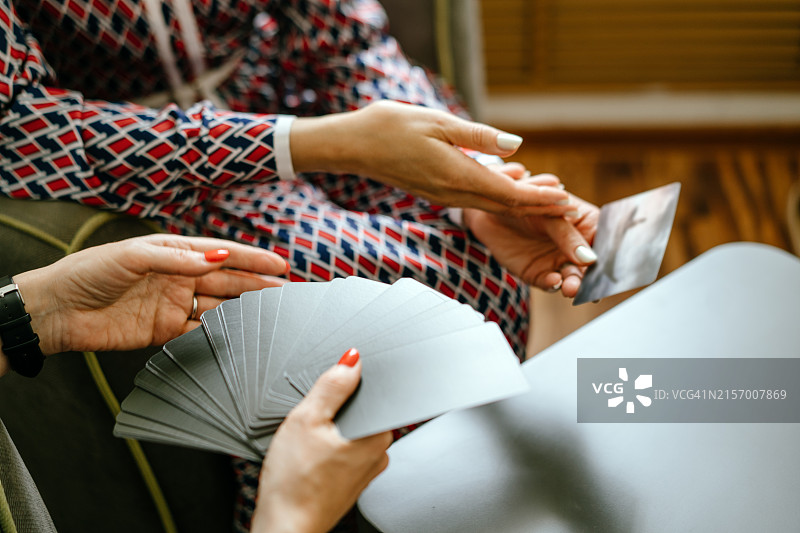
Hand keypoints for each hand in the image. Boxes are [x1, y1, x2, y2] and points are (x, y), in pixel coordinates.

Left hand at [10, 235, 287, 363]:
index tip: (279, 265)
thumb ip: (176, 258)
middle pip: (227, 282)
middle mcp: (179, 278)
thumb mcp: (132, 256)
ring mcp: (174, 306)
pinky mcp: (165, 332)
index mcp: (174, 253)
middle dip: (258, 286)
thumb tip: (216, 257)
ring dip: (245, 311)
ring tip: (273, 315)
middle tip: (288, 292)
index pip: (221, 254)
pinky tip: (240, 337)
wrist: (57, 310)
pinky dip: (220, 335)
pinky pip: (200, 332)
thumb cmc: (88, 272)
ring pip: (219, 307)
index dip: (251, 259)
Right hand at [252, 349, 391, 532]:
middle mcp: (379, 452)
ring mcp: (365, 469)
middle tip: (309, 424)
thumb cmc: (294, 483)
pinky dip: (324, 451)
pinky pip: (340, 453)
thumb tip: (351, 360)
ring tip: (305, 445)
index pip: (374, 391)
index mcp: (378, 433)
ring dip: (327, 431)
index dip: (347, 385)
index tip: (326, 395)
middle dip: (333, 410)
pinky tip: (307, 460)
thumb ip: (332, 385)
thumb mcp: (307, 419)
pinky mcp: (350, 481)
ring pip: (347, 432)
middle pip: (359, 411)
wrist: (285, 527)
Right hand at [290, 100, 574, 216]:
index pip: (509, 193)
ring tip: (549, 199)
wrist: (355, 145)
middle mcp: (453, 193)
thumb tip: (517, 146)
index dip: (540, 198)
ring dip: (521, 204)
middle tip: (568, 207)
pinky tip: (512, 188)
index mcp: (457, 177)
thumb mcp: (438, 122)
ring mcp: (445, 196)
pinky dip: (500, 197)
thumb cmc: (391, 127)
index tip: (566, 199)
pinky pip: (477, 200)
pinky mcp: (438, 192)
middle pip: (505, 206)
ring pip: (492, 205)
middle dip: (538, 208)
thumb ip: (479, 137)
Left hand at [464, 175, 599, 296]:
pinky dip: (553, 284)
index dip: (612, 258)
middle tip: (588, 286)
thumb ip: (568, 236)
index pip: (606, 243)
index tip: (612, 269)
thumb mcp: (549, 212)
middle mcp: (575, 247)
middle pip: (591, 267)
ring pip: (572, 278)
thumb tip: (590, 259)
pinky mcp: (538, 273)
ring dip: (574, 284)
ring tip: (570, 287)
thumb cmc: (525, 202)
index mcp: (587, 225)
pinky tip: (554, 282)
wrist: (490, 208)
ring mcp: (557, 261)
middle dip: (591, 278)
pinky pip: (550, 283)